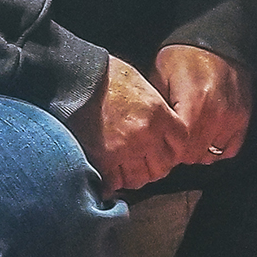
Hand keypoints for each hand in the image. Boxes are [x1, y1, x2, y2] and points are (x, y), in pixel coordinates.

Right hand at [65, 55, 189, 194]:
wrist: (76, 76)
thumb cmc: (104, 74)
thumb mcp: (140, 84)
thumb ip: (154, 108)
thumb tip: (157, 124)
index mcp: (158, 114)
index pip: (180, 145)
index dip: (171, 150)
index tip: (161, 149)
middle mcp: (146, 134)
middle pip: (162, 167)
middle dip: (152, 166)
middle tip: (140, 161)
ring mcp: (126, 148)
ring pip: (139, 178)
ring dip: (132, 176)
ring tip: (122, 169)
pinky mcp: (104, 158)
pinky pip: (115, 182)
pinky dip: (111, 182)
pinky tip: (107, 174)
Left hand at [150, 45, 251, 163]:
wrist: (216, 42)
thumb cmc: (183, 56)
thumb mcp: (160, 74)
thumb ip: (157, 107)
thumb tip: (151, 132)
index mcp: (195, 101)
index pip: (181, 146)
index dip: (168, 147)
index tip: (161, 141)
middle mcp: (218, 113)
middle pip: (195, 153)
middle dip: (180, 151)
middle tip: (171, 140)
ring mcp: (233, 118)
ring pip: (212, 155)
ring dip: (198, 150)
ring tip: (187, 137)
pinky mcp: (244, 119)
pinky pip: (230, 150)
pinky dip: (216, 148)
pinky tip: (204, 136)